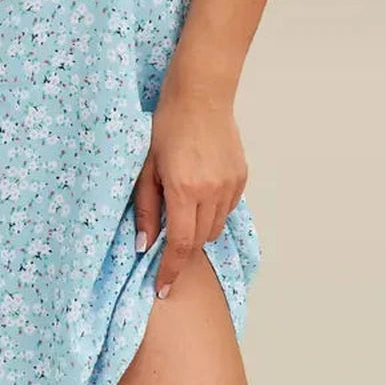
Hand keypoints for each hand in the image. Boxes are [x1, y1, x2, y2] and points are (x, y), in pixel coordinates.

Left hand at [133, 81, 247, 300]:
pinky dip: (212, 211)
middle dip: (182, 246)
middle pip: (199, 240)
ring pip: (215, 227)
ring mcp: (230, 185)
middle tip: (166, 237)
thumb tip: (144, 245)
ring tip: (183, 207)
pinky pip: (227, 209)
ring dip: (198, 229)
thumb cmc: (166, 126)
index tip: (162, 289)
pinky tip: (200, 193)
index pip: (180, 245)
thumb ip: (146, 208)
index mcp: (184, 189)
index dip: (171, 271)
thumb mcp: (146, 167)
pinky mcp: (241, 178)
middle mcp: (211, 191)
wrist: (200, 95)